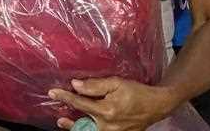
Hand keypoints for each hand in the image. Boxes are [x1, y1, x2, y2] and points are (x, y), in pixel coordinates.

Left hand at [49, 77, 175, 130]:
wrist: (157, 105)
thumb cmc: (137, 92)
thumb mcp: (116, 83)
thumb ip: (95, 85)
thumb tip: (75, 85)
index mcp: (107, 110)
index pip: (80, 103)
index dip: (64, 97)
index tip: (52, 93)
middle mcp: (109, 125)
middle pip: (83, 125)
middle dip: (69, 122)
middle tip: (59, 118)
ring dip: (77, 128)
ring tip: (65, 122)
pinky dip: (90, 129)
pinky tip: (84, 124)